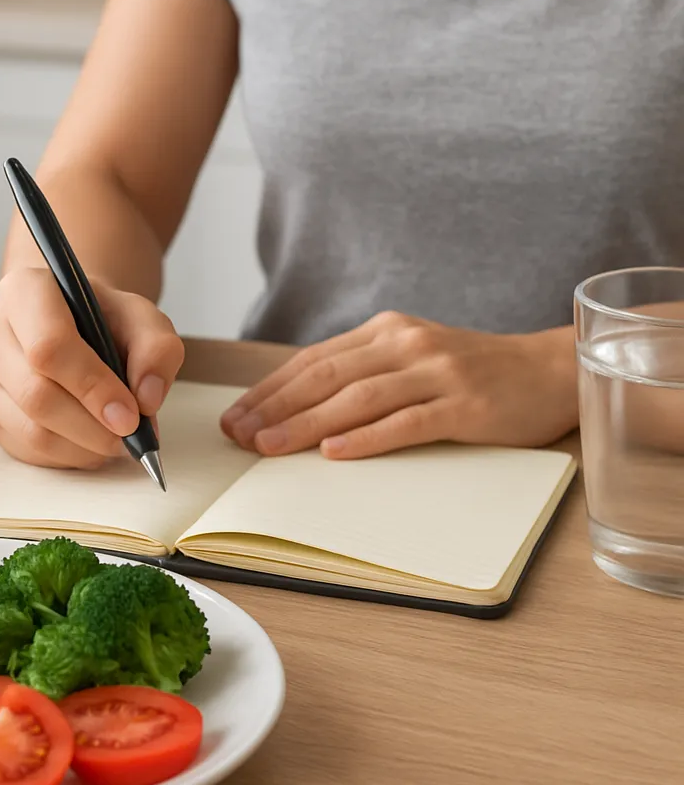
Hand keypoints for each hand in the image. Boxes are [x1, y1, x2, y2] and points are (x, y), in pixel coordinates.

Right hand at [0, 268, 183, 469]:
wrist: (73, 325)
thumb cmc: (104, 319)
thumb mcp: (143, 319)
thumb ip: (157, 349)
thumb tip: (146, 399)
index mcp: (23, 290)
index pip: (49, 347)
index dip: (92, 387)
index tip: (130, 416)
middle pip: (36, 395)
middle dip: (91, 427)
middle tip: (130, 438)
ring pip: (29, 431)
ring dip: (82, 448)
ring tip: (116, 441)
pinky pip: (24, 450)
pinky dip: (66, 456)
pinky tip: (90, 442)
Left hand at [219, 311, 577, 459]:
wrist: (548, 369)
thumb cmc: (471, 370)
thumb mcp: (412, 357)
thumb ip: (364, 373)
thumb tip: (299, 408)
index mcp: (385, 331)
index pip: (313, 361)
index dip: (270, 389)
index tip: (235, 416)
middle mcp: (405, 343)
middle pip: (326, 377)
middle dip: (275, 407)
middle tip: (238, 435)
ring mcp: (436, 372)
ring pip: (358, 398)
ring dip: (307, 424)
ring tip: (269, 446)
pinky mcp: (465, 404)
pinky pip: (407, 421)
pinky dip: (367, 437)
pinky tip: (334, 452)